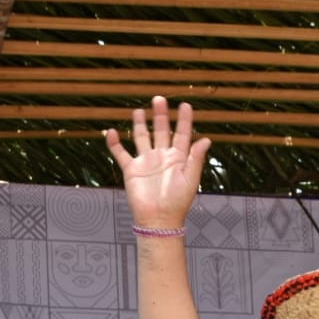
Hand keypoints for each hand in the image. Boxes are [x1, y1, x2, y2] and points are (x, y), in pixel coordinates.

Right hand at [105, 96, 210, 229]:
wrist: (158, 219)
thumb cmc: (177, 202)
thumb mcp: (190, 179)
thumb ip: (196, 158)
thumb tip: (206, 139)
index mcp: (178, 158)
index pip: (182, 134)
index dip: (185, 120)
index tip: (186, 105)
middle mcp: (162, 157)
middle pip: (161, 131)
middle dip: (161, 115)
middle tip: (160, 99)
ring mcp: (146, 162)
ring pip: (142, 138)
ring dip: (141, 124)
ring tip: (140, 110)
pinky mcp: (131, 170)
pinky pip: (121, 154)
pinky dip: (115, 144)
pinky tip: (112, 132)